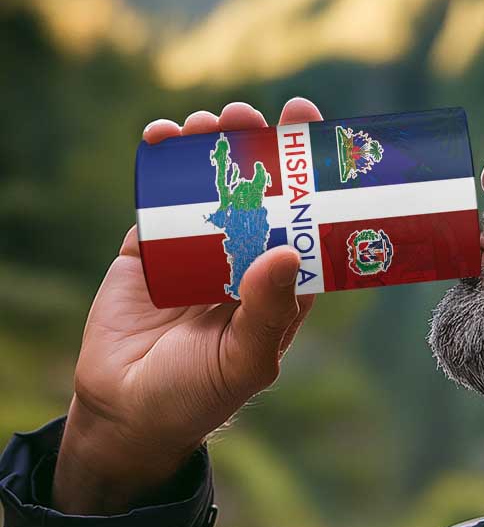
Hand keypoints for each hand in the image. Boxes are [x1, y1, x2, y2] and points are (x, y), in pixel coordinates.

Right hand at [52, 98, 323, 514]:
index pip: (305, 223)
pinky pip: (160, 199)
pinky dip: (161, 165)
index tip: (312, 132)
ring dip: (211, 148)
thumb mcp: (244, 361)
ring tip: (210, 122)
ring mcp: (198, 251)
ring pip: (211, 187)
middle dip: (258, 150)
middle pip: (260, 194)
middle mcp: (245, 261)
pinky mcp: (152, 248)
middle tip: (253, 115)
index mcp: (280, 286)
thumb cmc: (199, 395)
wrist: (127, 412)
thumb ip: (268, 311)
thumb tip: (287, 251)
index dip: (311, 180)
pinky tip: (163, 138)